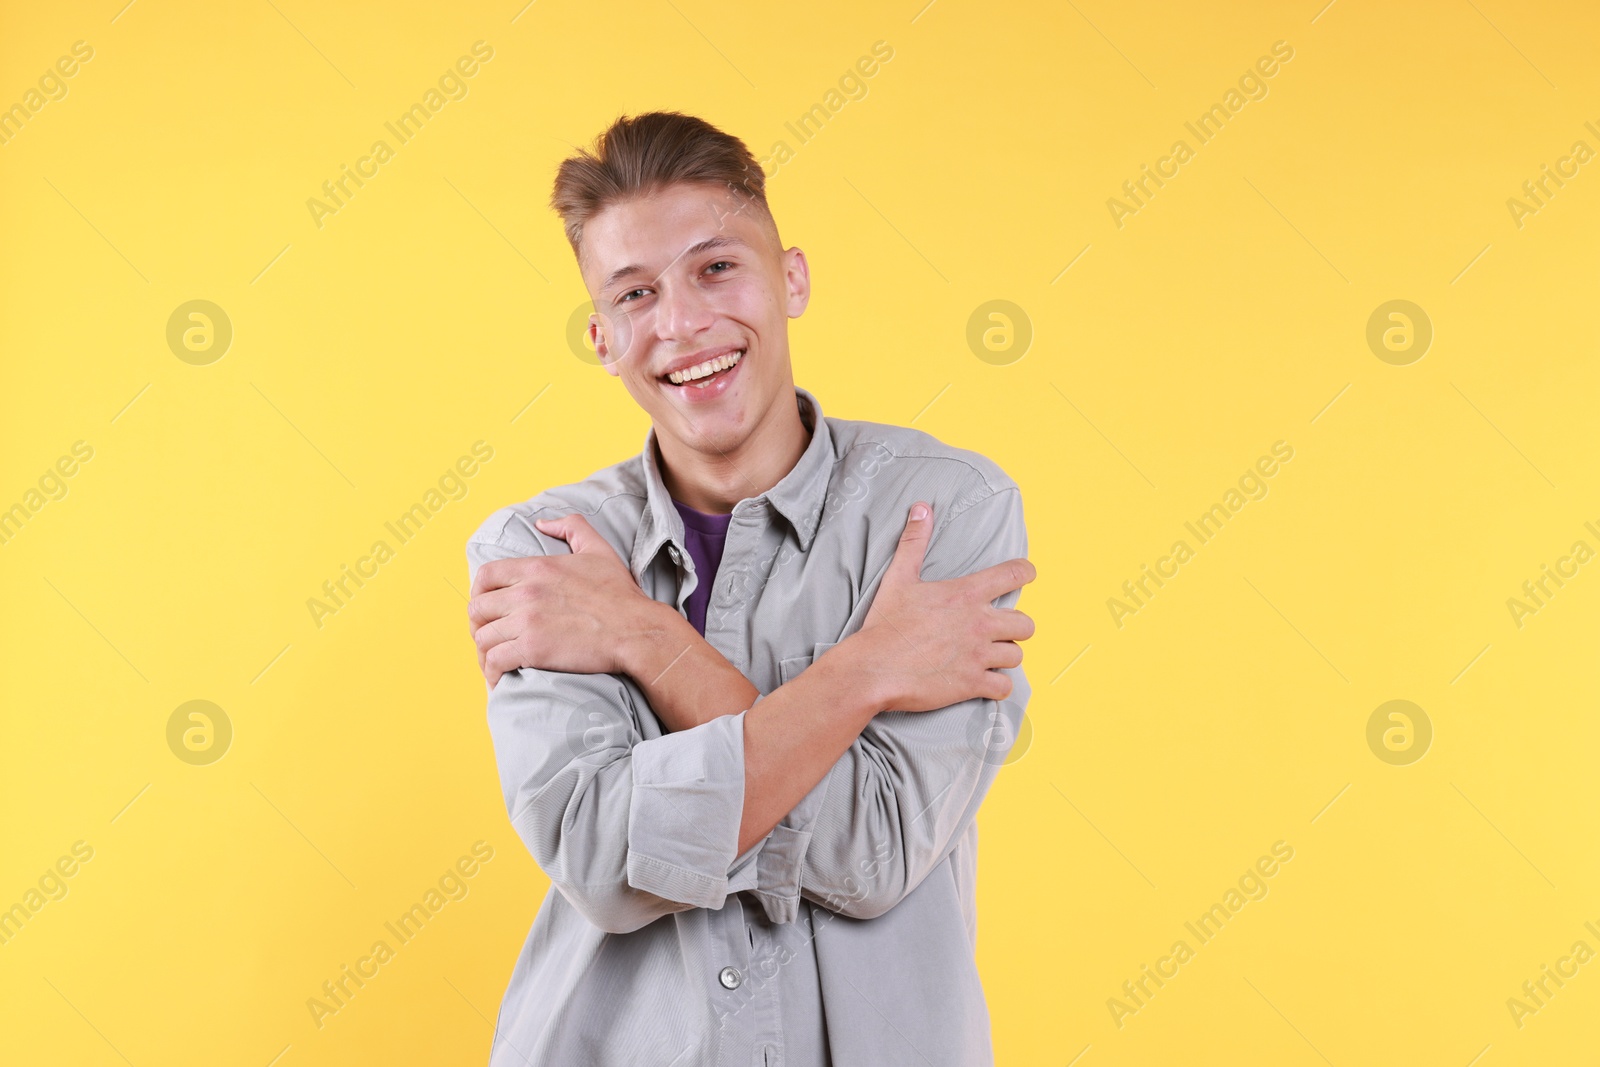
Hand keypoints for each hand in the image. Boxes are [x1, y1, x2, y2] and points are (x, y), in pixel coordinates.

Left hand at [468, 514, 662, 687]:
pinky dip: (491, 673)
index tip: (486, 607)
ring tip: (493, 662)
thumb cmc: (620, 594)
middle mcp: (526, 592)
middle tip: (490, 637)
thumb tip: (542, 523)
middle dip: (479, 625)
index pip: (485, 576)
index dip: (479, 593)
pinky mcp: (533, 650)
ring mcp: (527, 622)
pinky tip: (498, 680)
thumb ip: (571, 526)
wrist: (636, 630)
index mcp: (536, 568)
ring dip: (484, 652)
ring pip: (483, 638)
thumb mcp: (598, 549)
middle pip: (478, 609)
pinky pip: (495, 662)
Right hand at [848, 502, 1034, 711]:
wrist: (874, 669)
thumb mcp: (898, 578)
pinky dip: (998, 686)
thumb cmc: (885, 624)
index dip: (1026, 572)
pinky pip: (1005, 687)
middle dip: (1015, 626)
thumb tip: (921, 508)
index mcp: (966, 594)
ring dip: (1005, 655)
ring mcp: (978, 655)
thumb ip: (914, 541)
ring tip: (989, 656)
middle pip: (1026, 624)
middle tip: (999, 629)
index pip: (1015, 574)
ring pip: (1017, 655)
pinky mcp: (973, 684)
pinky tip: (985, 682)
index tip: (1026, 575)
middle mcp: (979, 623)